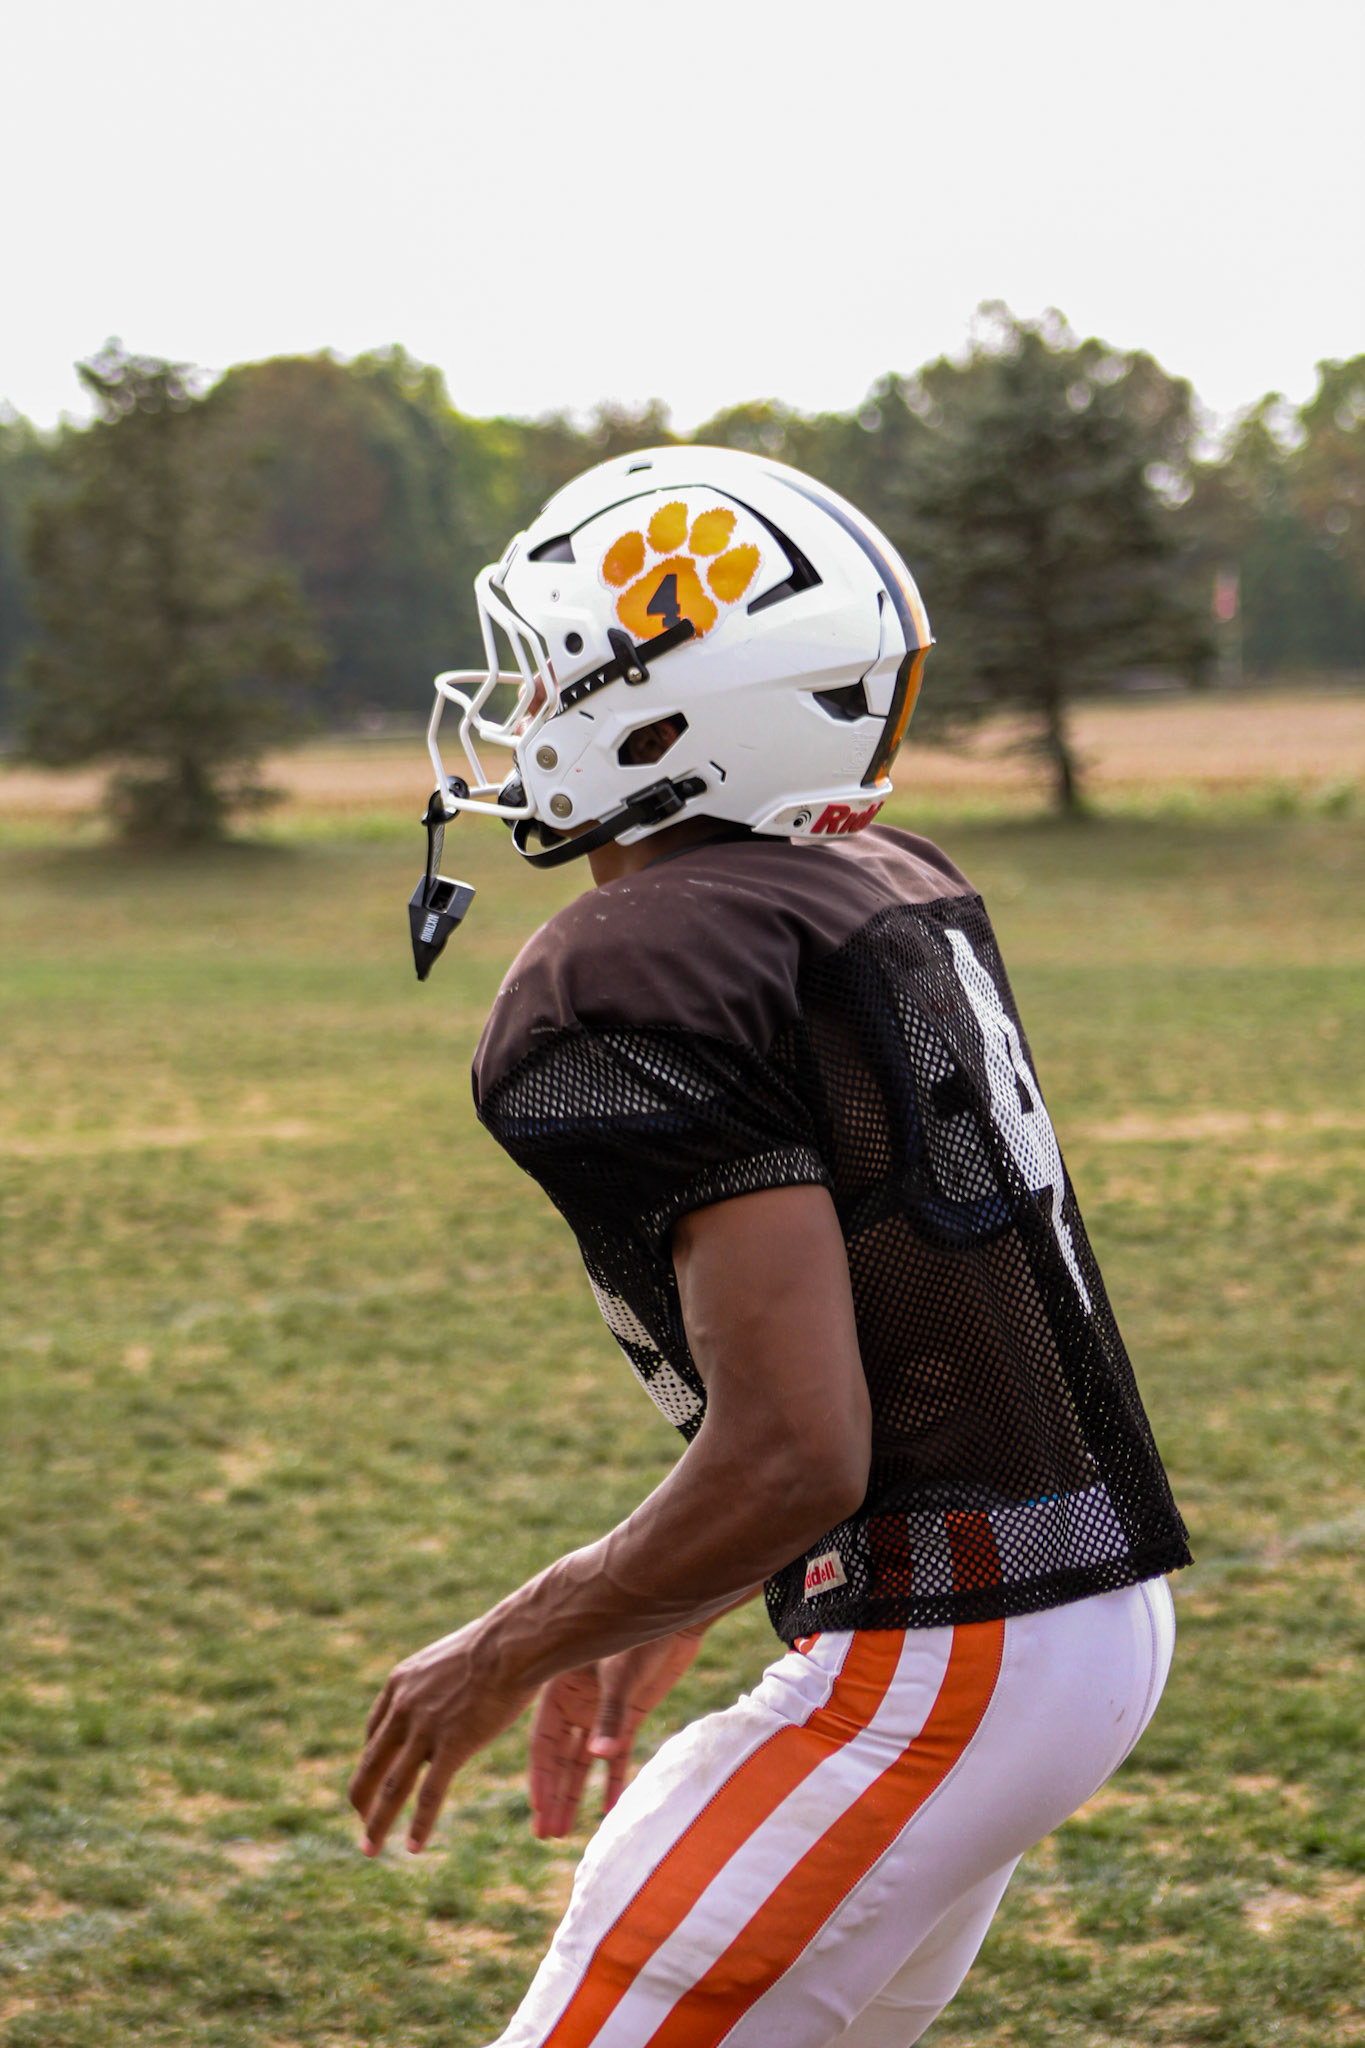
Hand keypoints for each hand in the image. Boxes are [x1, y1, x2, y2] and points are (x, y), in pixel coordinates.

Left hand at [349, 1620, 537, 1855]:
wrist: (513, 1642)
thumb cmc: (494, 1646)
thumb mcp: (450, 1659)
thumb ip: (437, 1682)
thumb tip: (447, 1692)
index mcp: (400, 1684)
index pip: (374, 1732)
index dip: (373, 1761)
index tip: (376, 1781)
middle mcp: (404, 1708)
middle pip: (372, 1764)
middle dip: (362, 1798)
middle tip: (360, 1823)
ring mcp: (425, 1728)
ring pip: (392, 1786)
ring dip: (377, 1823)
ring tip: (368, 1850)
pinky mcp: (452, 1745)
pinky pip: (430, 1794)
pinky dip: (419, 1824)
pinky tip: (414, 1848)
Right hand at [527, 1629, 702, 1839]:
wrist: (676, 1618)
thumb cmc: (640, 1636)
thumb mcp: (620, 1675)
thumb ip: (610, 1715)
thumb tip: (599, 1758)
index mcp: (561, 1687)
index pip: (544, 1740)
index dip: (540, 1775)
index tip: (537, 1807)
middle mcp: (577, 1703)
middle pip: (560, 1756)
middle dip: (553, 1794)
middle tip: (544, 1834)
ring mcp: (603, 1710)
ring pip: (584, 1760)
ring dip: (575, 1793)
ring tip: (564, 1831)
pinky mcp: (629, 1713)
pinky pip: (617, 1754)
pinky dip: (613, 1780)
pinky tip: (609, 1809)